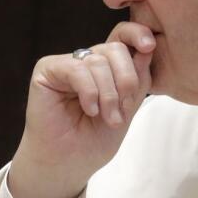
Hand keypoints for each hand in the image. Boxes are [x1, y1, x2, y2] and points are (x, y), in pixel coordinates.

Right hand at [7, 22, 155, 197]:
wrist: (68, 164)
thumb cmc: (94, 141)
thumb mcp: (127, 110)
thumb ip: (137, 80)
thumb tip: (147, 47)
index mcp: (107, 67)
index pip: (122, 36)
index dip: (137, 34)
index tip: (149, 45)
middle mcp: (86, 61)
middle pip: (115, 48)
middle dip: (126, 80)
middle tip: (123, 111)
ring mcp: (66, 64)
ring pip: (99, 61)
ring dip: (108, 95)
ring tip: (106, 119)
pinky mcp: (47, 70)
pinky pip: (77, 69)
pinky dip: (89, 91)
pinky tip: (89, 110)